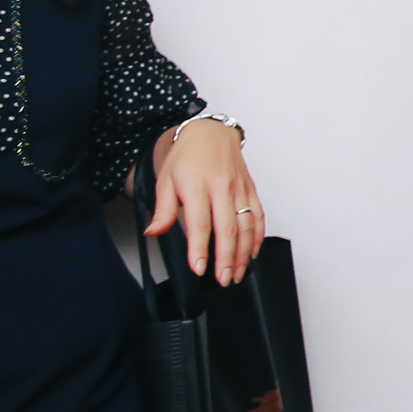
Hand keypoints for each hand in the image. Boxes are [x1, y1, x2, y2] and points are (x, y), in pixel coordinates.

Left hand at [147, 117, 262, 283]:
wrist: (210, 132)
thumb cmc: (187, 156)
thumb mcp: (165, 180)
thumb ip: (163, 210)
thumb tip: (154, 232)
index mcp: (197, 186)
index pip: (200, 224)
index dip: (200, 249)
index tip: (199, 268)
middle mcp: (221, 188)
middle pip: (228, 229)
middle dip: (227, 258)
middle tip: (223, 279)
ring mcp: (239, 190)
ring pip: (246, 226)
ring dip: (244, 253)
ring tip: (237, 272)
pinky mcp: (250, 190)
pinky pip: (258, 216)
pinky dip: (258, 237)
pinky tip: (252, 252)